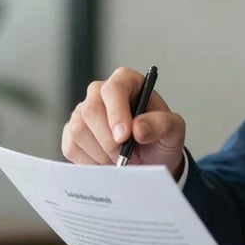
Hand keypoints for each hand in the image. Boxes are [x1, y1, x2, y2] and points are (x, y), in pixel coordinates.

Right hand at [61, 66, 185, 175]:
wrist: (150, 161)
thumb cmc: (161, 139)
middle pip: (91, 110)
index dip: (117, 113)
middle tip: (127, 156)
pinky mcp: (70, 133)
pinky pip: (71, 147)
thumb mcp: (174, 131)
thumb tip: (138, 128)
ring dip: (102, 153)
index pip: (114, 89)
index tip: (124, 137)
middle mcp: (100, 93)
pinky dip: (91, 162)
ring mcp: (82, 112)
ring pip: (79, 130)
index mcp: (127, 82)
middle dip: (110, 140)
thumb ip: (162, 125)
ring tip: (121, 158)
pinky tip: (107, 161)